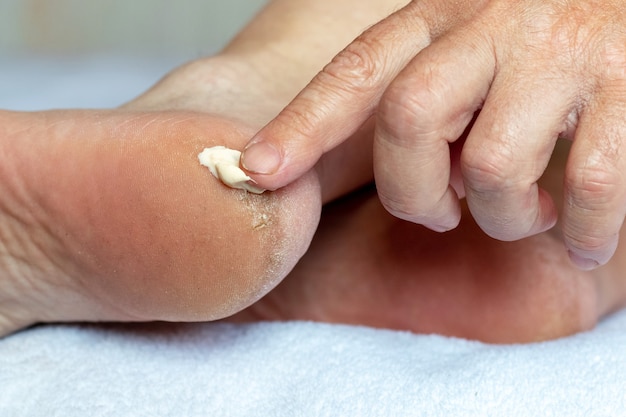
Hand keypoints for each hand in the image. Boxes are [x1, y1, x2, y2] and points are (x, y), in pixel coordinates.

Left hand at [241, 0, 625, 269]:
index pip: (356, 72)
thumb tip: (425, 188)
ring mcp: (562, 48)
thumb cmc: (551, 33)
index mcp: (445, 12)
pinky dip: (585, 228)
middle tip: (444, 213)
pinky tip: (585, 236)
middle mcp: (495, 20)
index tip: (255, 170)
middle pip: (408, 119)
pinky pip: (590, 183)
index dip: (301, 125)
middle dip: (413, 193)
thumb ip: (434, 97)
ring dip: (504, 217)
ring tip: (528, 214)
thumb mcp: (476, 45)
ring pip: (492, 165)